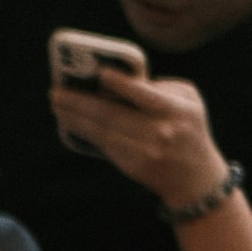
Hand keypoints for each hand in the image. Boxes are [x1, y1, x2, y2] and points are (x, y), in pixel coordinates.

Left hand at [54, 68, 229, 212]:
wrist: (195, 177)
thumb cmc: (189, 128)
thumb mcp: (189, 100)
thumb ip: (160, 87)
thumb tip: (120, 83)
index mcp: (176, 111)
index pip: (146, 96)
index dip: (123, 85)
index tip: (100, 73)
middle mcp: (160, 132)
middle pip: (113, 114)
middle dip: (81, 102)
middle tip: (56, 91)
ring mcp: (144, 151)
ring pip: (102, 131)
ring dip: (75, 118)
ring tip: (56, 105)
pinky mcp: (131, 165)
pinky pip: (103, 145)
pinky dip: (84, 132)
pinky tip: (70, 122)